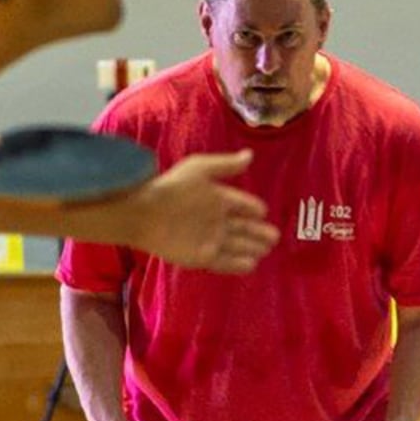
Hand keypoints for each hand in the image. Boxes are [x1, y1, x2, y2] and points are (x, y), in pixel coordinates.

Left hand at [131, 150, 277, 272]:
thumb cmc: (172, 187)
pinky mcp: (201, 257)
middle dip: (258, 232)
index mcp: (216, 198)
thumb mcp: (200, 169)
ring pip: (236, 246)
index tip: (264, 212)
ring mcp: (209, 239)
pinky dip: (238, 264)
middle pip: (242, 228)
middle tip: (274, 237)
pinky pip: (225, 262)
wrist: (145, 213)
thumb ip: (226, 165)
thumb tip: (250, 155)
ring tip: (267, 250)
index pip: (241, 204)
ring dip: (252, 248)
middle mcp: (214, 220)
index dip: (253, 208)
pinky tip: (252, 264)